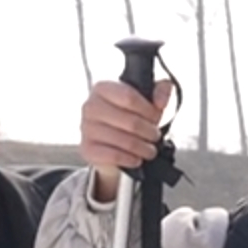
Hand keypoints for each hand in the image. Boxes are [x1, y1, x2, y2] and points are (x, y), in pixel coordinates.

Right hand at [80, 76, 176, 200]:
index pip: (129, 97)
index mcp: (103, 88)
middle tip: (155, 136)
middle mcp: (90, 106)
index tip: (157, 116)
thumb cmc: (127, 116)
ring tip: (150, 150)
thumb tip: (161, 99)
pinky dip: (130, 159)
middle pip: (130, 121)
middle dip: (149, 132)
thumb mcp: (145, 99)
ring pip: (124, 141)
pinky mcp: (87, 149)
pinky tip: (136, 159)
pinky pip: (113, 155)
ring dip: (143, 148)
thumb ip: (159, 91)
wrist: (109, 141)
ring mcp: (86, 128)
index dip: (149, 110)